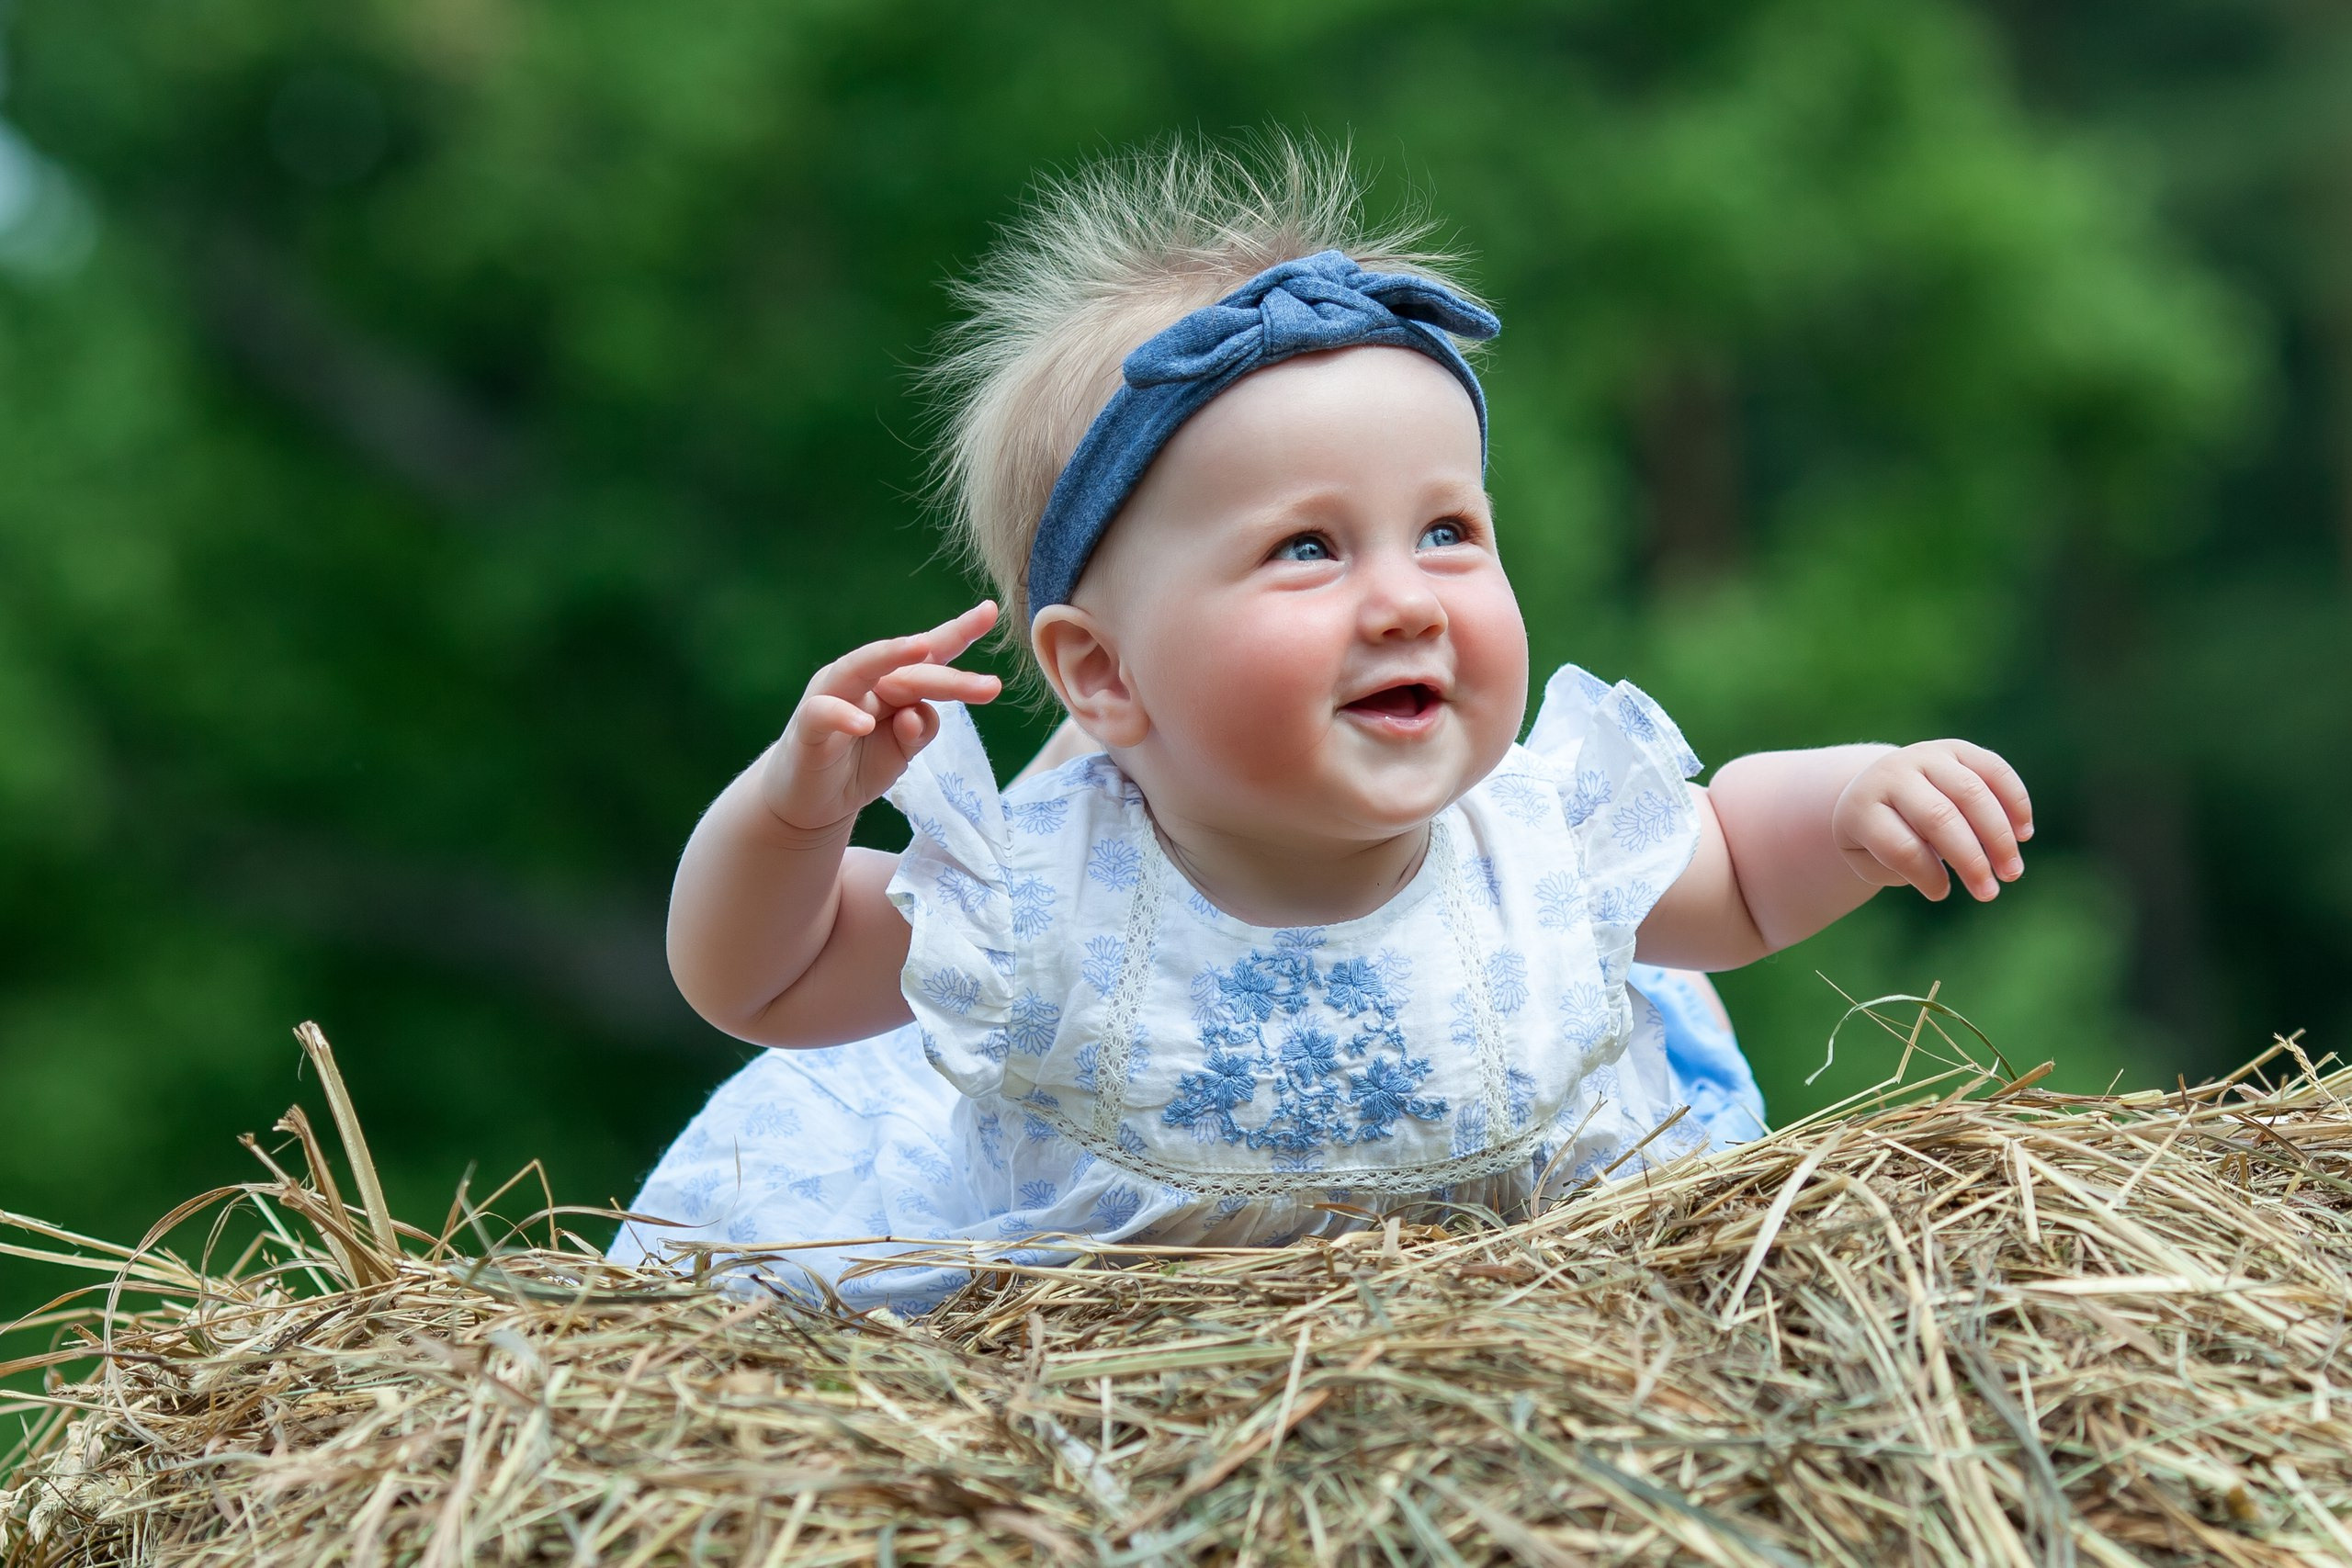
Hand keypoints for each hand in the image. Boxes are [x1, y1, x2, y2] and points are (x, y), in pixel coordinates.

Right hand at [759, 602, 1001, 835]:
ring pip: (860, 669)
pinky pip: (822, 713)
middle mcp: (861, 680)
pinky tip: (864, 724)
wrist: (811, 801)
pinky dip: (842, 715)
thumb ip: (919, 729)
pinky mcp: (807, 728)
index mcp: (890, 681)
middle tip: (990, 687)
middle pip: (908, 670)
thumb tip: (918, 714)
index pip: (928, 656)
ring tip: (922, 649)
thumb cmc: (860, 764)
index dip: (958, 633)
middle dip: (949, 677)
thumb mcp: (903, 749)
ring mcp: (830, 698)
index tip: (991, 613)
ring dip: (890, 657)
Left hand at [1832, 740, 2032, 901]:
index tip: (1941, 894)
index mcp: (1863, 806)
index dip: (1926, 875)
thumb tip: (1946, 878)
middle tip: (1989, 894)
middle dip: (1970, 860)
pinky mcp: (1957, 749)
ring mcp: (1927, 756)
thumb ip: (1901, 868)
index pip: (1900, 846)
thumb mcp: (1868, 857)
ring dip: (1999, 837)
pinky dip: (2015, 802)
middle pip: (1938, 818)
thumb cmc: (1876, 835)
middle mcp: (1893, 774)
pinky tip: (2023, 835)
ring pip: (1971, 793)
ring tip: (2011, 873)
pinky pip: (1994, 771)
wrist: (1876, 787)